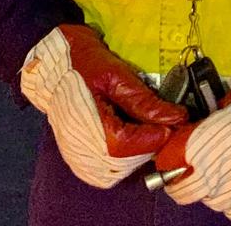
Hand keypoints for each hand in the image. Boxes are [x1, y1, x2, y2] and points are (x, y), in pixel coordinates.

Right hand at [21, 24, 186, 187]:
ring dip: (140, 147)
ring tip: (146, 122)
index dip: (159, 134)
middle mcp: (86, 154)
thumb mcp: (116, 76)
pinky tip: (130, 131)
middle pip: (132, 160)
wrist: (54, 65)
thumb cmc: (82, 64)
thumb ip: (146, 102)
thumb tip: (177, 118)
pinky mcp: (82, 160)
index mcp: (93, 132)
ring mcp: (82, 160)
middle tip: (165, 119)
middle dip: (152, 140)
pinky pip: (112, 166)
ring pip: (125, 166)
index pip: (136, 146)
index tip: (176, 120)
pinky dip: (126, 152)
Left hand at [155, 67, 230, 225]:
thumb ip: (205, 128)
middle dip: (187, 181)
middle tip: (194, 174)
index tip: (172, 165)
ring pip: (213, 202)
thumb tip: (185, 142)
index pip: (174, 165)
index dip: (170, 166)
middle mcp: (222, 169)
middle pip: (189, 190)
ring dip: (216, 190)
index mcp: (212, 140)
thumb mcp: (230, 107)